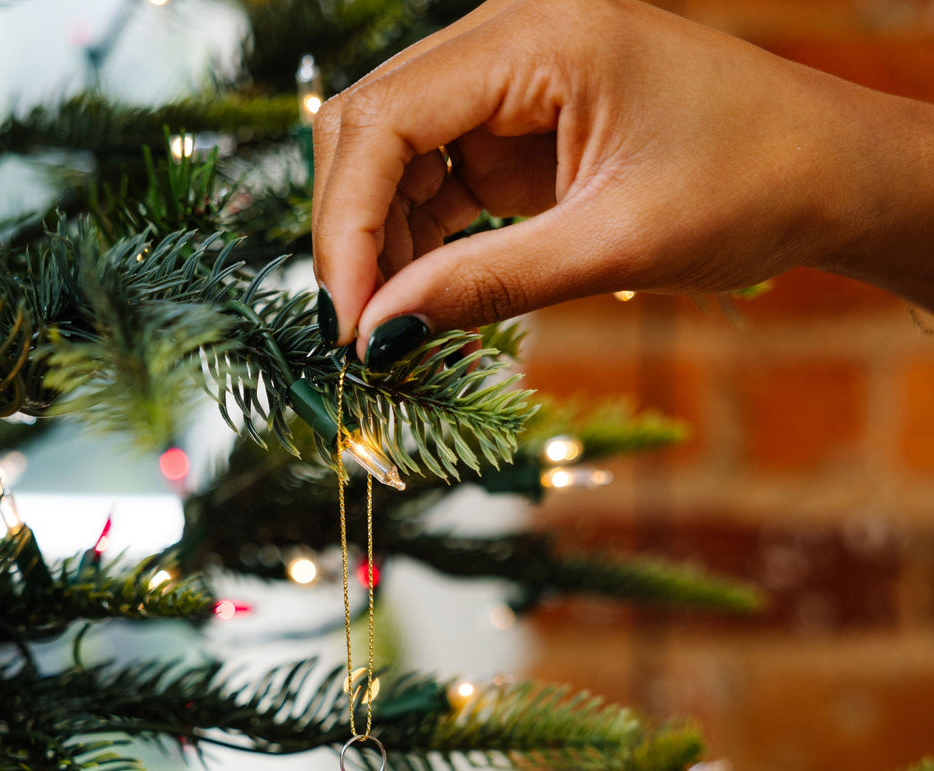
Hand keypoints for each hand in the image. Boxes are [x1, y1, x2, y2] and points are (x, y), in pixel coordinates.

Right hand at [311, 0, 933, 360]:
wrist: (825, 174)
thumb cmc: (751, 186)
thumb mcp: (614, 246)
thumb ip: (489, 283)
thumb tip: (380, 331)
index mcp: (538, 32)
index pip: (386, 119)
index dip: (348, 227)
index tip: (348, 324)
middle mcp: (508, 34)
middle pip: (370, 125)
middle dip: (352, 233)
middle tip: (359, 335)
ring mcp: (508, 75)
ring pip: (392, 153)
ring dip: (381, 242)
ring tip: (392, 328)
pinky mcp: (516, 120)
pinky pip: (435, 175)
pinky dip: (419, 240)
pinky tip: (425, 298)